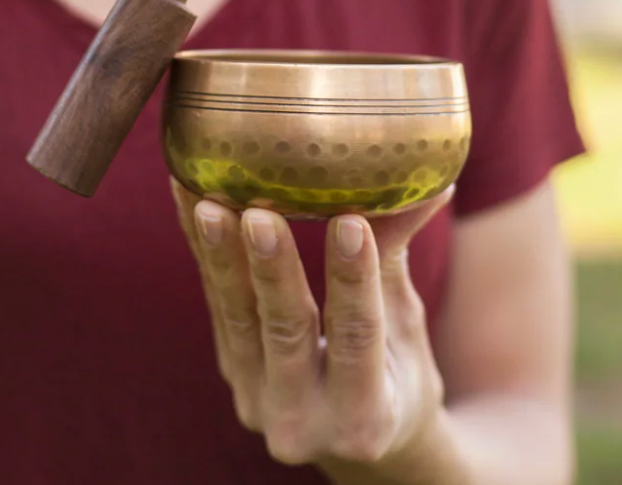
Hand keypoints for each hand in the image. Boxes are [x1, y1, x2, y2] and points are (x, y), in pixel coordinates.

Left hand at [171, 178, 455, 472]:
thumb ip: (397, 255)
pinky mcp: (229, 370)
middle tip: (259, 214)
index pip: (358, 337)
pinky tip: (189, 198)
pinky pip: (215, 303)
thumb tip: (432, 181)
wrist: (355, 440)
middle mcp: (303, 421)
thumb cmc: (397, 371)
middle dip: (271, 270)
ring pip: (236, 317)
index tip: (350, 221)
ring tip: (206, 202)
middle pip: (286, 332)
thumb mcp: (406, 324)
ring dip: (219, 256)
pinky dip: (202, 250)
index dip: (353, 279)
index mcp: (366, 417)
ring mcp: (256, 399)